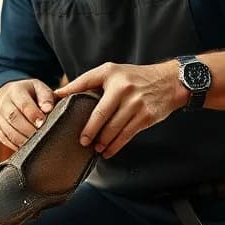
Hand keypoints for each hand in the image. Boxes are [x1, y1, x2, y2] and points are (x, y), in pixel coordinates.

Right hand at [0, 78, 56, 150]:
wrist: (8, 97)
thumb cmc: (30, 94)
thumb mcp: (39, 89)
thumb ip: (46, 97)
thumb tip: (48, 108)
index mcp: (16, 90)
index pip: (23, 104)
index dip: (33, 114)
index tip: (43, 122)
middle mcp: (4, 103)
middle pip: (14, 118)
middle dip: (29, 129)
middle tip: (42, 135)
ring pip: (9, 131)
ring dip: (24, 139)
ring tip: (37, 142)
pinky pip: (6, 140)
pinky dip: (17, 145)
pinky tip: (28, 146)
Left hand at [55, 60, 183, 158]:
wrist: (169, 82)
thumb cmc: (135, 78)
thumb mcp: (112, 72)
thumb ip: (88, 82)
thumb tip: (60, 94)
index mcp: (111, 74)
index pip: (85, 83)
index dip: (70, 94)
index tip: (55, 107)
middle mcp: (123, 88)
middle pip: (100, 114)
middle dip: (89, 130)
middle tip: (81, 141)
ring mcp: (136, 103)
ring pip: (114, 128)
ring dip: (102, 141)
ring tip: (94, 148)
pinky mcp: (145, 117)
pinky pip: (126, 135)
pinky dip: (115, 146)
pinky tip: (108, 151)